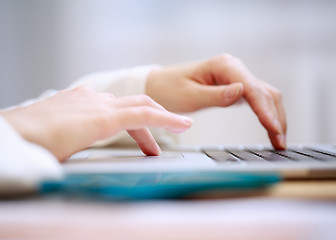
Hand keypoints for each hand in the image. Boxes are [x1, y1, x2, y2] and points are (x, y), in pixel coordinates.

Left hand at [0, 87, 192, 160]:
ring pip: (122, 104)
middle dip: (159, 118)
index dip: (168, 120)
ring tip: (140, 140)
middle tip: (170, 135)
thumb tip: (121, 161)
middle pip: (139, 104)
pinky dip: (117, 112)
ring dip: (137, 120)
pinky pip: (105, 100)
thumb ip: (104, 149)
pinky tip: (112, 122)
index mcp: (101, 117)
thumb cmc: (39, 147)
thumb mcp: (77, 156)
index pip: (144, 115)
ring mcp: (86, 97)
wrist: (11, 131)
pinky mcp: (75, 96)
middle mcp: (97, 102)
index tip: (186, 125)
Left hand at [146, 53, 286, 149]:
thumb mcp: (189, 96)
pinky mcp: (234, 86)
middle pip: (265, 92)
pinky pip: (256, 99)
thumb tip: (242, 92)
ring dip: (275, 116)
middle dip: (275, 117)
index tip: (274, 129)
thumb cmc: (169, 89)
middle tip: (281, 142)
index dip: (265, 111)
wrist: (158, 86)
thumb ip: (216, 96)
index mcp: (224, 66)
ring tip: (280, 140)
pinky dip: (266, 114)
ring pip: (265, 95)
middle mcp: (234, 68)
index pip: (252, 89)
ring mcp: (236, 76)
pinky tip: (271, 129)